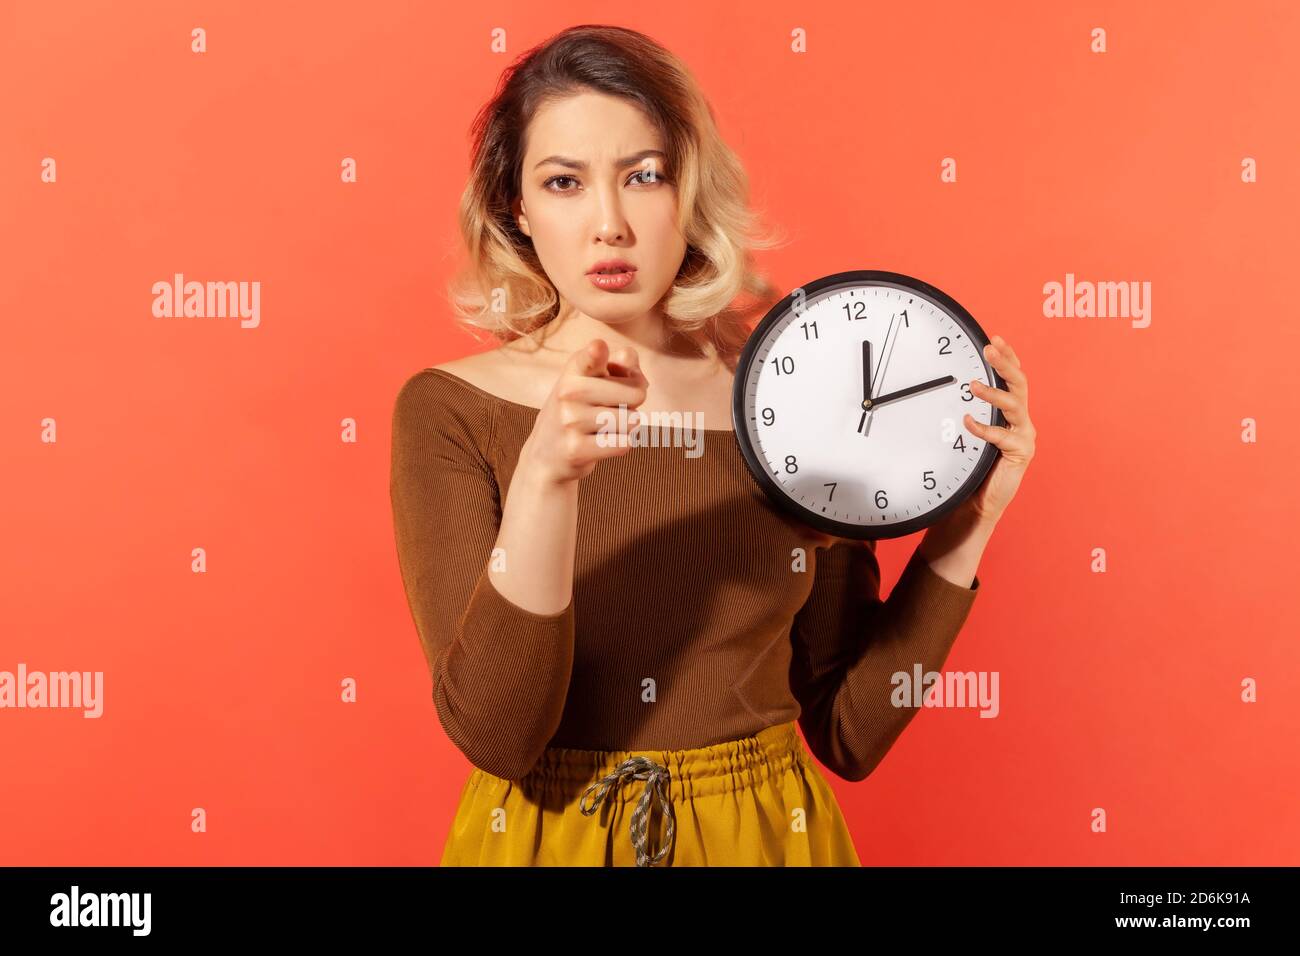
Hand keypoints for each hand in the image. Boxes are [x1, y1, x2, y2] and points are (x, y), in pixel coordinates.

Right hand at [518, 338, 648, 485]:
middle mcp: (569, 392)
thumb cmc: (580, 409)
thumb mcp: (593, 380)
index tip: (598, 348)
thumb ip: (620, 365)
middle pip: (636, 394)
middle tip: (615, 406)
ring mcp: (571, 421)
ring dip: (627, 426)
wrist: (546, 453)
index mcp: (575, 369)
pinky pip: (623, 444)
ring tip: (605, 426)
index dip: (596, 352)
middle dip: (636, 403)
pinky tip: (602, 442)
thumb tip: (633, 364)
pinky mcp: (575, 449)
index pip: (591, 357)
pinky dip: (621, 444)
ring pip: (632, 421)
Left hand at [953, 333, 1035, 525]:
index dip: (1007, 357)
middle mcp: (1021, 421)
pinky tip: (967, 422)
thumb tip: (947, 386)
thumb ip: (967, 410)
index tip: (994, 339)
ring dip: (994, 393)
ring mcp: (1023, 437)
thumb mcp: (966, 433)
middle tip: (990, 349)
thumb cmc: (968, 465)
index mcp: (1010, 412)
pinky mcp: (1020, 454)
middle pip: (1020, 385)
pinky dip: (984, 429)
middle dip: (1005, 364)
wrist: (974, 501)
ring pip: (1015, 407)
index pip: (1012, 377)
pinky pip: (1003, 438)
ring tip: (974, 385)